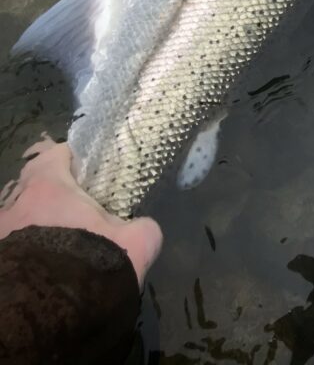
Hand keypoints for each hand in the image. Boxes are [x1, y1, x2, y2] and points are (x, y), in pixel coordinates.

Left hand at [0, 138, 161, 284]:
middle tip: (73, 215)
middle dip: (49, 198)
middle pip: (32, 187)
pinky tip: (42, 270)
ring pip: (17, 219)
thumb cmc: (90, 262)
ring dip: (33, 227)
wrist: (49, 314)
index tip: (87, 176)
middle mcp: (15, 203)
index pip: (55, 154)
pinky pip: (11, 247)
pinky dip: (23, 253)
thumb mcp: (134, 244)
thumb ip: (143, 229)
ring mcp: (1, 232)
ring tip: (56, 246)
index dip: (72, 162)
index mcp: (47, 185)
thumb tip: (144, 227)